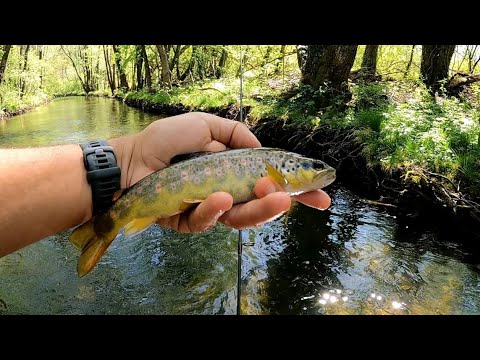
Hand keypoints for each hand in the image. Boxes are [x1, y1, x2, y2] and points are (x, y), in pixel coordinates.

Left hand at [109, 112, 330, 232]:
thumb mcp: (206, 125)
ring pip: (239, 218)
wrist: (131, 160)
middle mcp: (226, 192)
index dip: (297, 191)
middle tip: (289, 198)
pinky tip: (218, 197)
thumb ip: (236, 134)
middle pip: (260, 206)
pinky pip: (207, 220)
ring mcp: (209, 209)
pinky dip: (214, 210)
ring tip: (267, 196)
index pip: (271, 183)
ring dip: (256, 209)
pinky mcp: (189, 222)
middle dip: (279, 204)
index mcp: (233, 172)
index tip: (322, 196)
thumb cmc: (165, 141)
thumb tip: (261, 151)